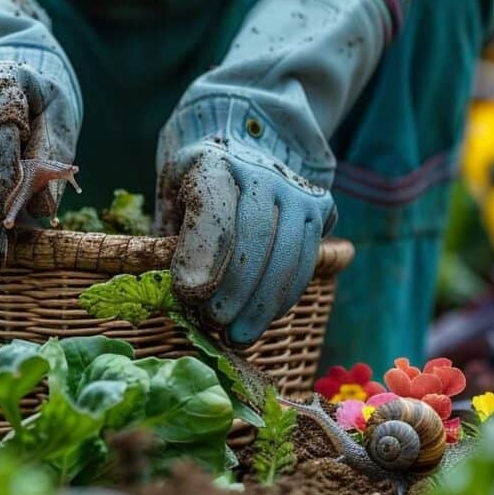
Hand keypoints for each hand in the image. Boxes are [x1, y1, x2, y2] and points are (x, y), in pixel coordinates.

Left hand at [156, 139, 335, 346]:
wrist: (242, 158)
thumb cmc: (197, 193)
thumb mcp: (173, 206)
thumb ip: (173, 243)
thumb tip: (182, 295)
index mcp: (214, 161)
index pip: (212, 205)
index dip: (202, 251)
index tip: (188, 292)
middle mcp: (261, 169)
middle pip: (255, 233)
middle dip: (234, 287)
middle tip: (213, 323)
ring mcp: (296, 187)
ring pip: (286, 252)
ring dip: (262, 303)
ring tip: (237, 336)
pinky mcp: (320, 207)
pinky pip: (306, 261)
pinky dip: (283, 297)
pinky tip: (262, 318)